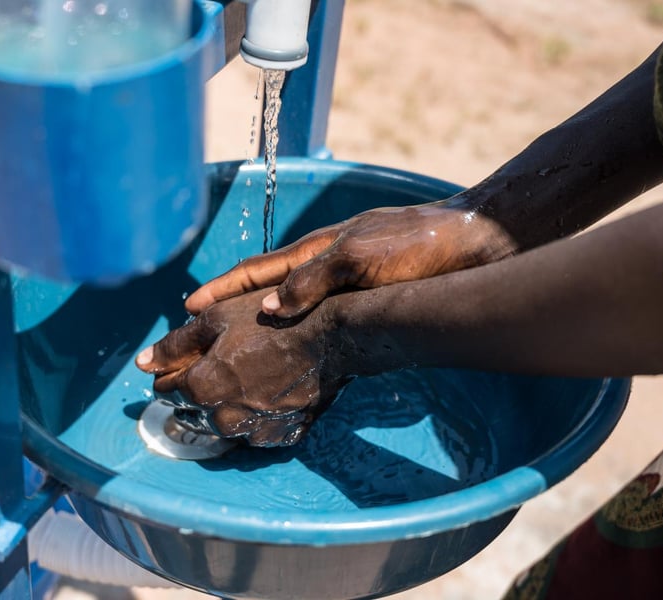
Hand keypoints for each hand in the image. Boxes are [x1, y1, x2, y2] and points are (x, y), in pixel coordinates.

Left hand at [135, 288, 348, 446]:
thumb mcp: (215, 318)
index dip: (172, 370)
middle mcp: (223, 419)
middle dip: (197, 389)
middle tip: (219, 363)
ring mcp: (254, 432)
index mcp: (200, 388)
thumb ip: (173, 345)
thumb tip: (141, 362)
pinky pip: (255, 431)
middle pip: (193, 410)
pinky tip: (266, 392)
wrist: (330, 337)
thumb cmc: (270, 320)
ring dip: (224, 405)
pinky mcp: (281, 436)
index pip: (166, 389)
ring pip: (223, 423)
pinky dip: (254, 416)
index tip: (186, 358)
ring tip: (244, 376)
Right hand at [184, 199, 515, 318]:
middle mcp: (324, 262)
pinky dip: (296, 324)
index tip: (187, 305)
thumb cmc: (418, 245)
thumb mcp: (360, 259)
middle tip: (198, 325)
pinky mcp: (368, 292)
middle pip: (266, 283)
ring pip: (290, 298)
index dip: (221, 288)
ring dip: (259, 314)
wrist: (475, 240)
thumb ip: (314, 281)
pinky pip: (318, 311)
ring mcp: (345, 276)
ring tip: (235, 335)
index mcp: (316, 249)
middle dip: (229, 303)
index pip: (256, 270)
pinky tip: (295, 338)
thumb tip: (267, 310)